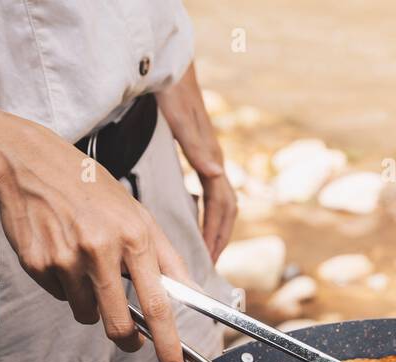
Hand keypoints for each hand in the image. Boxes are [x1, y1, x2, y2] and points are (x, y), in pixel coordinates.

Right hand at [0, 121, 191, 361]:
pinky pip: (59, 296)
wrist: (28, 163)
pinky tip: (62, 253)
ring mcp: (66, 258)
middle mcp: (100, 249)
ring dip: (91, 303)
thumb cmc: (89, 188)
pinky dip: (64, 285)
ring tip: (86, 266)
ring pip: (86, 314)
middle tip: (131, 337)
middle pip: (119, 323)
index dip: (168, 344)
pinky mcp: (37, 263)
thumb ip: (168, 258)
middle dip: (127, 339)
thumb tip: (193, 293)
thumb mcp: (138, 213)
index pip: (158, 304)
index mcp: (133, 236)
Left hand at [157, 64, 234, 260]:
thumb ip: (198, 146)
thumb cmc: (173, 90)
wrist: (169, 63)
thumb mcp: (181, 118)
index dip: (216, 233)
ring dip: (216, 227)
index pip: (221, 206)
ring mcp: (208, 157)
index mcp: (212, 157)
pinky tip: (194, 219)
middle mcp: (214, 160)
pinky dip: (207, 211)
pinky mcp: (199, 154)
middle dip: (219, 238)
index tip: (208, 258)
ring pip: (220, 202)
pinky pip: (210, 191)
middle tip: (209, 265)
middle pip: (226, 209)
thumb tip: (218, 174)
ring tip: (206, 250)